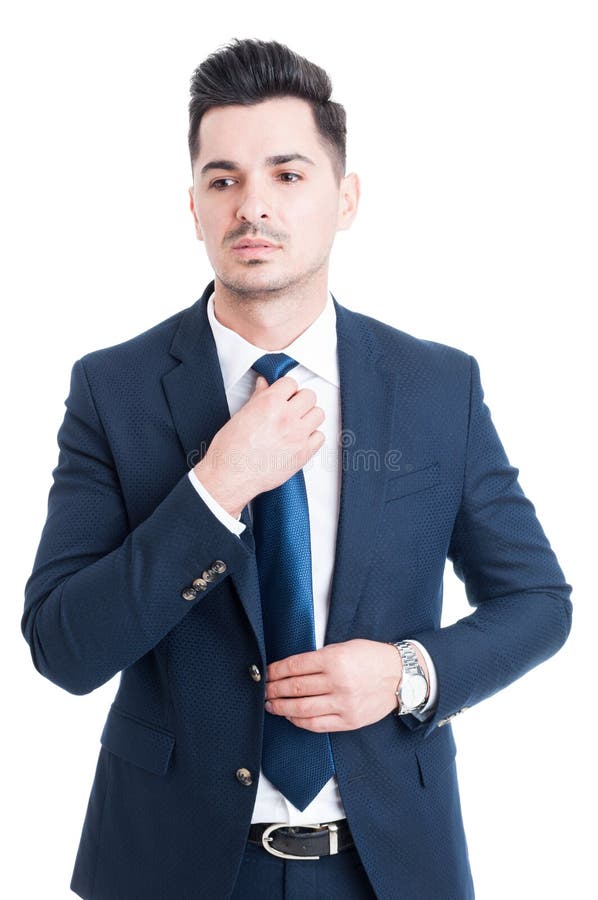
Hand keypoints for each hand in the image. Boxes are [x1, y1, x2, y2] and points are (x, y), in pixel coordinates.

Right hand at [193, 374, 324, 517]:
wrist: (230, 476)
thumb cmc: (230, 450)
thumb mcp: (241, 415)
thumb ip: (258, 398)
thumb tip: (264, 386)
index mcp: (270, 404)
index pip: (291, 383)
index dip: (287, 389)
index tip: (284, 394)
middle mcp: (287, 418)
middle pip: (309, 396)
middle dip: (300, 400)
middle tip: (292, 407)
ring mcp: (298, 436)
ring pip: (318, 414)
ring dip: (309, 416)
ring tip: (298, 422)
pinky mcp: (303, 453)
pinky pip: (320, 437)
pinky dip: (313, 436)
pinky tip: (301, 438)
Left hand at [264, 639, 406, 731]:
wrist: (401, 676)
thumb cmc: (371, 658)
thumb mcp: (344, 647)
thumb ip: (319, 658)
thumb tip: (291, 669)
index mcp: (335, 659)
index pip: (295, 666)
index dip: (276, 671)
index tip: (267, 673)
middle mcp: (338, 682)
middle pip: (295, 688)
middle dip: (274, 690)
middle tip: (264, 690)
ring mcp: (343, 704)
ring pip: (302, 709)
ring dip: (282, 707)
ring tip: (271, 705)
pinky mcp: (349, 720)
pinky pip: (317, 724)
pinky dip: (300, 722)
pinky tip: (291, 717)